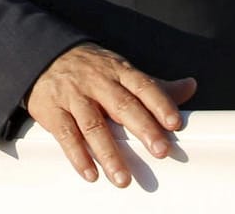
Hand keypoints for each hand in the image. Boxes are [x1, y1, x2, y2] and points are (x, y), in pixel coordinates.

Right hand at [24, 43, 195, 187]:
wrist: (42, 56)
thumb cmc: (92, 69)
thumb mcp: (121, 70)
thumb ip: (154, 85)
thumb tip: (191, 86)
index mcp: (118, 70)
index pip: (143, 85)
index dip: (160, 103)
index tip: (174, 123)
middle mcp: (96, 81)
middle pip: (122, 105)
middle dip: (143, 128)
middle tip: (161, 151)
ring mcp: (73, 95)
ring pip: (93, 125)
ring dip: (109, 153)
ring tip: (123, 178)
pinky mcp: (52, 110)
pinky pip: (65, 134)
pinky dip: (78, 155)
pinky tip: (90, 173)